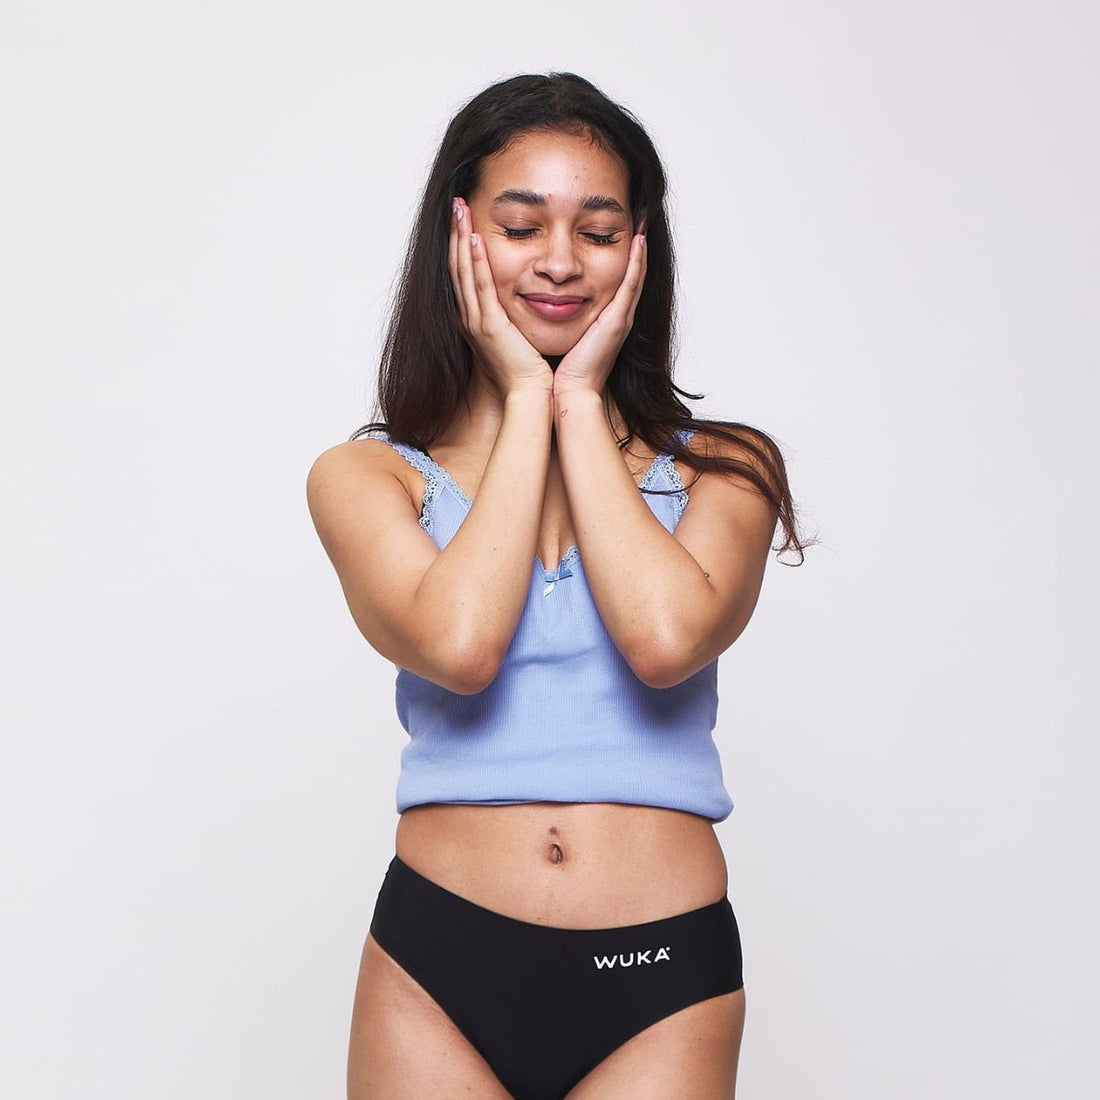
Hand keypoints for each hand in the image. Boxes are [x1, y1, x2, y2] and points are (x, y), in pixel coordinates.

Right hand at [448, 197, 553, 396]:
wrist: (530, 394)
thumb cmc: (530, 370)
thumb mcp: (517, 335)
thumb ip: (513, 314)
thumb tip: (521, 297)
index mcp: (476, 319)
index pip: (464, 273)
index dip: (460, 243)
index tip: (462, 217)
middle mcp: (469, 317)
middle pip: (457, 266)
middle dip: (455, 232)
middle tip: (456, 202)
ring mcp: (476, 321)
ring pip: (463, 270)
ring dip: (459, 237)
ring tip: (459, 208)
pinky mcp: (489, 326)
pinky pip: (480, 286)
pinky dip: (474, 261)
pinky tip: (472, 238)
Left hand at [551, 233, 646, 397]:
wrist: (570, 394)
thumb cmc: (563, 373)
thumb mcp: (565, 338)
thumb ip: (563, 321)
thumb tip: (546, 304)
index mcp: (605, 320)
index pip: (618, 282)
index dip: (624, 258)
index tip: (625, 233)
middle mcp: (618, 317)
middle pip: (632, 274)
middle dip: (637, 248)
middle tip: (642, 218)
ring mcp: (621, 318)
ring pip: (636, 275)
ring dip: (641, 248)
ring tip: (644, 220)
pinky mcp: (617, 322)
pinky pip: (630, 285)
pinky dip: (637, 263)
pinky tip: (639, 241)